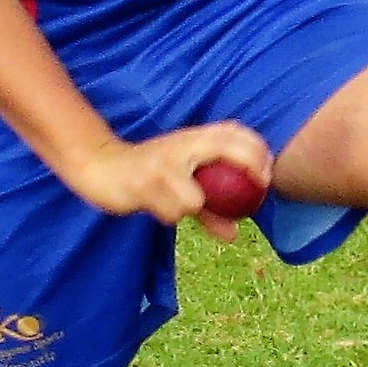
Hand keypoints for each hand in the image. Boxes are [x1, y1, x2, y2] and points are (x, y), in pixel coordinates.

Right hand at [68, 124, 272, 242]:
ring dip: (192, 209)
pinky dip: (169, 215)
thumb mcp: (178, 187)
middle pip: (226, 146)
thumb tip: (233, 234)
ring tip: (174, 205)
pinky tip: (154, 206)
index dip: (256, 148)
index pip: (231, 131)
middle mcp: (180, 146)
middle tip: (258, 187)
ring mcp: (163, 164)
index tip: (268, 174)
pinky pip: (172, 211)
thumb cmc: (146, 175)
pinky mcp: (145, 183)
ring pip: (196, 199)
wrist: (99, 165)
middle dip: (248, 165)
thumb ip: (207, 209)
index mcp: (190, 139)